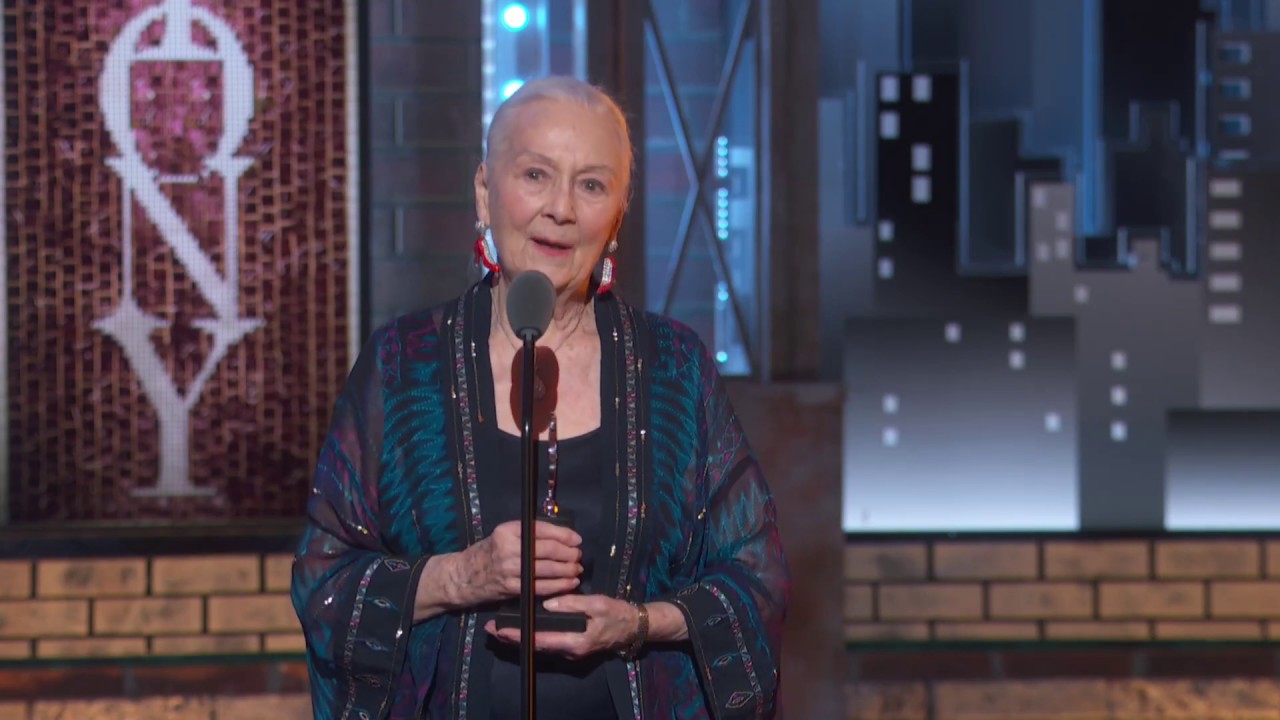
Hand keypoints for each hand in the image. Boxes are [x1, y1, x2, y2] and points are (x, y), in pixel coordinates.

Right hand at [455, 520, 582, 605]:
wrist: (464, 575)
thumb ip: (528, 534)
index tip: (577, 540)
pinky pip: (540, 587)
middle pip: (548, 550)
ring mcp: (510, 569)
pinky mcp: (512, 587)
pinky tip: (569, 584)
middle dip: (568, 553)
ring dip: (567, 570)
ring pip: (547, 569)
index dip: (564, 535)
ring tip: (577, 569)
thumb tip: (561, 537)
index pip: (542, 530)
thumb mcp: (504, 535)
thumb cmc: (489, 552)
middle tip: (578, 556)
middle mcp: (509, 548)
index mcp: (508, 530)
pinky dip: (558, 586)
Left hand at [484, 594, 638, 659]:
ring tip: (499, 628)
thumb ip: (572, 603)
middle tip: (490, 629)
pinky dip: (531, 637)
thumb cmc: (617, 614)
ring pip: (539, 646)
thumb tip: (548, 603)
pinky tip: (522, 628)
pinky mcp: (571, 647)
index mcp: (575, 642)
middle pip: (535, 646)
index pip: (540, 640)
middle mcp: (569, 651)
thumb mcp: (597, 604)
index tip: (500, 630)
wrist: (633, 627)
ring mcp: (570, 651)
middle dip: (512, 639)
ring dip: (519, 638)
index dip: (519, 636)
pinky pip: (547, 643)